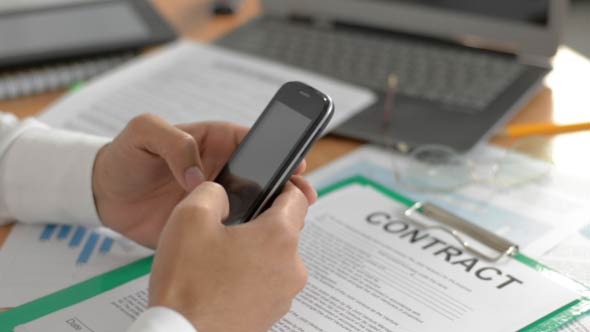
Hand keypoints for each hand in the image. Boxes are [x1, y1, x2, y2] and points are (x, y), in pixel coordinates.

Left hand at [92, 114, 316, 246]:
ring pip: (253, 204)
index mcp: (213, 143)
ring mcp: (215, 200)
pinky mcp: (204, 225)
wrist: (102, 195)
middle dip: (285, 183)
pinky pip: (230, 231)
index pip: (254, 142)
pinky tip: (258, 242)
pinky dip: (246, 236)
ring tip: (290, 219)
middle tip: (302, 194)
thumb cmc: (124, 156)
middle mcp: (220, 171)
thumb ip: (173, 142)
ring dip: (272, 210)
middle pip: (262, 175)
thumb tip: (197, 176)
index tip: (295, 161)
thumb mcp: (144, 132)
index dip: (278, 150)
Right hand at [149, 181, 308, 331]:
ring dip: (251, 253)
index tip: (266, 187)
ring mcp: (283, 295)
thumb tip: (222, 194)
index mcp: (279, 237)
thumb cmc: (188, 285)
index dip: (281, 186)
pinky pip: (264, 285)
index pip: (298, 198)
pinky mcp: (270, 315)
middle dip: (257, 224)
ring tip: (215, 260)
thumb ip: (212, 191)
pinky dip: (247, 279)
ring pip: (272, 258)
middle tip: (223, 230)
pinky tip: (218, 283)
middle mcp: (291, 267)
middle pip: (283, 230)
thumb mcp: (189, 217)